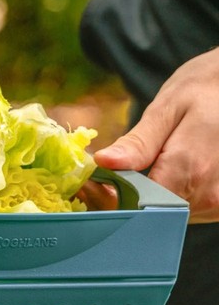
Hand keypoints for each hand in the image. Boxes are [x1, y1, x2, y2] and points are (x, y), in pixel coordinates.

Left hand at [94, 47, 218, 221]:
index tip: (97, 183)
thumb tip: (103, 162)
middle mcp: (211, 194)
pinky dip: (176, 195)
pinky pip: (191, 210)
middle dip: (133, 196)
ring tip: (154, 165)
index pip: (142, 204)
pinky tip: (173, 173)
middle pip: (157, 211)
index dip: (115, 197)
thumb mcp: (166, 109)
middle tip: (122, 168)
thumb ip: (138, 143)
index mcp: (192, 168)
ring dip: (157, 196)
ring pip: (173, 214)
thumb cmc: (202, 91)